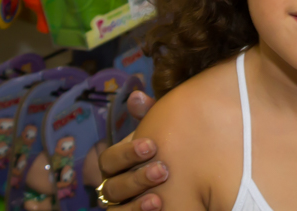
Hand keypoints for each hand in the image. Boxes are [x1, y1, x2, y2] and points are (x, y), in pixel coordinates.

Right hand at [97, 92, 168, 209]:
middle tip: (162, 170)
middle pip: (113, 187)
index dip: (127, 153)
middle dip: (137, 178)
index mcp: (118, 164)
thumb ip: (149, 116)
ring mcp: (121, 206)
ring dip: (136, 204)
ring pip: (117, 209)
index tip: (151, 145)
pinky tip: (159, 207)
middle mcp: (114, 186)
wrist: (186, 178)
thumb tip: (136, 96)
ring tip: (158, 199)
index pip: (110, 160)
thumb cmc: (169, 149)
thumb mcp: (161, 131)